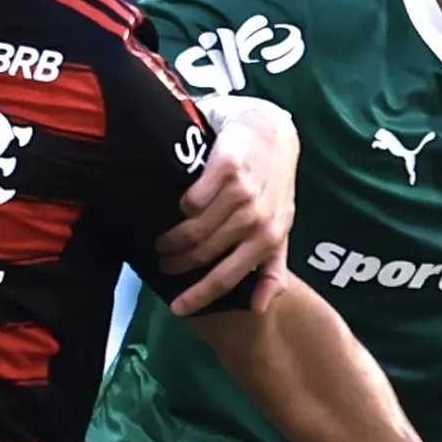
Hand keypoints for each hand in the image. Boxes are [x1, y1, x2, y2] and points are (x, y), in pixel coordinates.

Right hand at [158, 95, 298, 313]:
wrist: (272, 134)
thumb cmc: (273, 187)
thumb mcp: (280, 229)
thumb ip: (271, 268)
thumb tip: (258, 307)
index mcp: (270, 238)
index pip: (229, 276)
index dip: (200, 295)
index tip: (176, 308)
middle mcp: (257, 218)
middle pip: (204, 253)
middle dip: (178, 263)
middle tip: (163, 262)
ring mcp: (242, 192)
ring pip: (195, 228)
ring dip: (172, 238)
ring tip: (162, 240)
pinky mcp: (226, 167)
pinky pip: (192, 198)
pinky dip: (179, 207)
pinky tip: (174, 208)